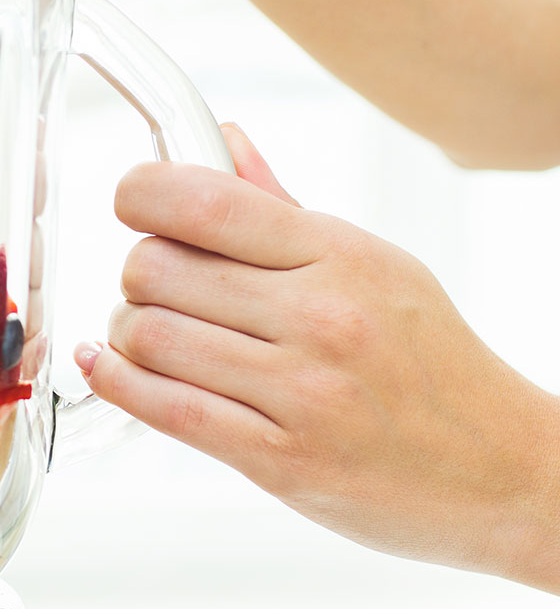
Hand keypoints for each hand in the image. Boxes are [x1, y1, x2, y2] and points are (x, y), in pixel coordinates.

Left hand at [77, 124, 559, 591]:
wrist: (503, 471)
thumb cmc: (434, 362)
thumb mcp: (374, 264)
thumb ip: (282, 205)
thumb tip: (223, 137)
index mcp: (339, 253)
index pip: (203, 201)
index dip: (140, 194)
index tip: (130, 202)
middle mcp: (319, 315)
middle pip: (156, 266)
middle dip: (134, 273)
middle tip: (151, 286)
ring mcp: (300, 390)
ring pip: (149, 335)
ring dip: (125, 331)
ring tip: (148, 333)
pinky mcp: (280, 460)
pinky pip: (165, 408)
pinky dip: (116, 381)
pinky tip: (106, 364)